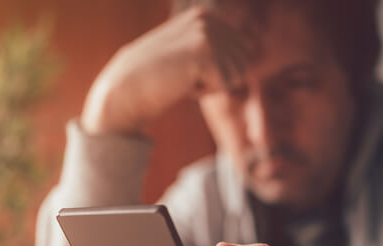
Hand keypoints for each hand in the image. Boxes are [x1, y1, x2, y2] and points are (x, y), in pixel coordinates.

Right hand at [81, 6, 255, 133]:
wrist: (127, 87)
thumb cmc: (159, 76)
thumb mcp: (191, 53)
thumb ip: (219, 47)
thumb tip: (255, 48)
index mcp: (208, 15)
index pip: (243, 54)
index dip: (219, 72)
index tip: (189, 68)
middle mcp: (209, 19)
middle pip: (242, 65)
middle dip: (219, 79)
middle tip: (185, 75)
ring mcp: (207, 33)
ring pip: (236, 76)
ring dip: (212, 85)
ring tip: (182, 77)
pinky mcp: (204, 53)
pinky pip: (223, 86)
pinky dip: (204, 92)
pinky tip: (180, 83)